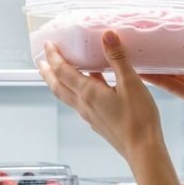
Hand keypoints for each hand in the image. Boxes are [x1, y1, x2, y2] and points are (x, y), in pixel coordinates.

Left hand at [39, 31, 163, 162]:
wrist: (142, 150)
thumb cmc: (138, 118)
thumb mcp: (131, 83)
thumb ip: (118, 58)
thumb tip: (107, 35)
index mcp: (88, 92)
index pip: (63, 71)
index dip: (54, 57)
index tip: (48, 45)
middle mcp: (84, 105)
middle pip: (58, 86)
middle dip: (48, 72)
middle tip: (41, 62)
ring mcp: (90, 116)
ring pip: (67, 96)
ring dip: (59, 83)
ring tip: (58, 74)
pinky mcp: (99, 123)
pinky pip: (81, 104)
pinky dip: (76, 92)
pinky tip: (88, 90)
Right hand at [143, 0, 183, 137]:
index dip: (181, 32)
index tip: (165, 22)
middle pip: (179, 55)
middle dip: (164, 47)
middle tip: (145, 35)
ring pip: (171, 70)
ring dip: (156, 63)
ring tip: (138, 51)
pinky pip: (170, 86)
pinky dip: (156, 79)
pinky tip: (142, 71)